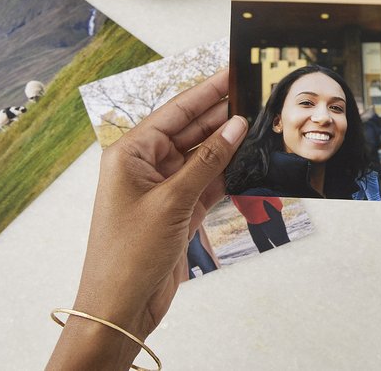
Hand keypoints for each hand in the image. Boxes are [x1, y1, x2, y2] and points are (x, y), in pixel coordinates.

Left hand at [47, 69, 247, 369]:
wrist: (121, 307)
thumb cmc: (129, 254)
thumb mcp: (171, 201)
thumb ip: (207, 161)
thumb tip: (236, 124)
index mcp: (130, 153)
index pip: (175, 111)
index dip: (206, 91)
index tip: (233, 72)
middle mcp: (146, 166)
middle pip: (190, 130)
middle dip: (221, 114)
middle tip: (256, 96)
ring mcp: (164, 188)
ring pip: (202, 156)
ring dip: (228, 143)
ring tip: (260, 123)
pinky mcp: (179, 210)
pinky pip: (207, 182)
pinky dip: (227, 172)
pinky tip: (250, 159)